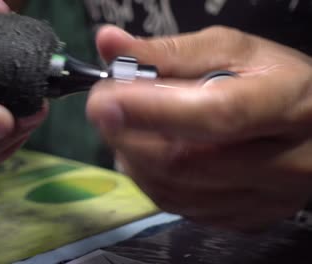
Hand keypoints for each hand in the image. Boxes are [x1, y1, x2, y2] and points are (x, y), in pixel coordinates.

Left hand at [87, 25, 311, 230]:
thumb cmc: (275, 81)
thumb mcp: (231, 50)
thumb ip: (168, 51)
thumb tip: (110, 44)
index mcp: (287, 105)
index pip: (214, 114)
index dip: (151, 109)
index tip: (103, 99)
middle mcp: (283, 163)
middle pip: (184, 161)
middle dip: (127, 134)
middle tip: (106, 108)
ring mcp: (264, 200)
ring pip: (174, 192)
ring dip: (132, 158)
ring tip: (127, 127)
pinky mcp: (247, 219)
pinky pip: (180, 209)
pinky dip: (149, 180)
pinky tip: (148, 155)